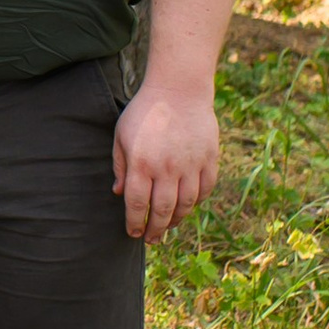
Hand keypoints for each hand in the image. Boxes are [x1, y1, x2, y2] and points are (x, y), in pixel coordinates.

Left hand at [114, 78, 219, 241]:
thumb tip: (119, 193)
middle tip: (151, 239)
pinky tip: (187, 206)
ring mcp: (191, 165)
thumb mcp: (121, 136)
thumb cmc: (144, 112)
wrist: (178, 89)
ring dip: (177, 220)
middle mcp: (167, 168)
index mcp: (142, 163)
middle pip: (163, 210)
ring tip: (168, 226)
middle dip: (156, 229)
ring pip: (186, 204)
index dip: (135, 223)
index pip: (138, 204)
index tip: (133, 233)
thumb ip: (120, 166)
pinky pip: (205, 189)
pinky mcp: (209, 159)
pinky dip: (197, 202)